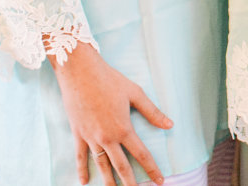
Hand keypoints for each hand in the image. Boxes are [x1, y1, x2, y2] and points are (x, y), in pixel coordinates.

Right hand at [53, 43, 171, 184]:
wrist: (81, 73)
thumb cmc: (110, 80)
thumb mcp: (135, 93)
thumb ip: (152, 112)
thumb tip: (169, 125)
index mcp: (123, 128)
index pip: (141, 154)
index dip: (152, 169)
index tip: (160, 181)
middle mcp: (107, 137)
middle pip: (121, 166)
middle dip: (130, 182)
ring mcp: (91, 137)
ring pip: (101, 164)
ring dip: (108, 180)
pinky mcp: (78, 134)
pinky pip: (80, 156)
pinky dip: (82, 169)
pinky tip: (84, 182)